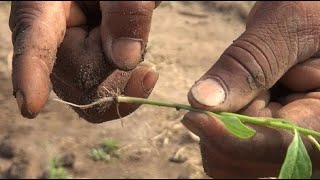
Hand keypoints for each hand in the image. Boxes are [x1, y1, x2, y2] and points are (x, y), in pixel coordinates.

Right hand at [9, 1, 159, 122]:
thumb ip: (126, 12)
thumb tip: (125, 61)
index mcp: (44, 10)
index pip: (35, 45)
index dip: (32, 74)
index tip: (30, 106)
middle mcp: (49, 43)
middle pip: (80, 79)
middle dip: (116, 64)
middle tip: (128, 29)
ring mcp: (65, 64)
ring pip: (93, 97)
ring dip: (124, 76)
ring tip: (129, 39)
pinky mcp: (81, 76)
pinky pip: (101, 103)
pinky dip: (128, 93)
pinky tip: (144, 75)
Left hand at [181, 2, 319, 177]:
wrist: (312, 16)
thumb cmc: (311, 10)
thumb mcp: (286, 27)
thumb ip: (247, 65)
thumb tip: (200, 101)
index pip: (276, 146)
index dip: (229, 138)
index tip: (191, 116)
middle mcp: (311, 140)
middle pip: (248, 159)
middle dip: (223, 123)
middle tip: (233, 80)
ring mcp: (288, 140)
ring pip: (233, 156)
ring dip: (222, 120)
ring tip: (248, 82)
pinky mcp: (269, 134)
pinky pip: (230, 143)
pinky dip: (221, 120)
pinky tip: (239, 94)